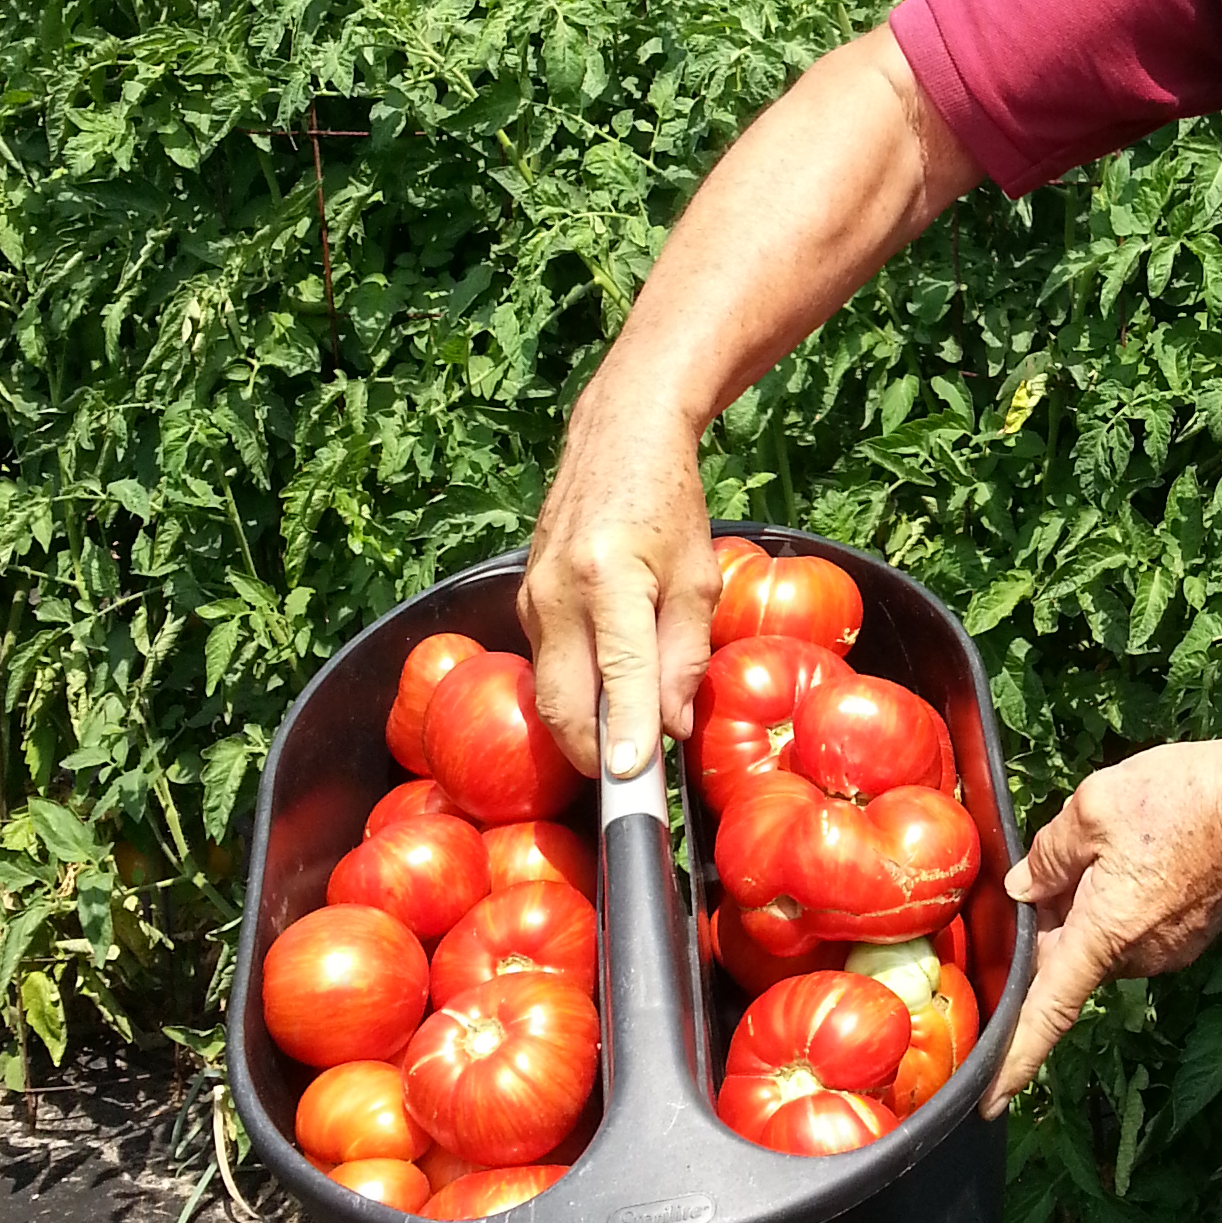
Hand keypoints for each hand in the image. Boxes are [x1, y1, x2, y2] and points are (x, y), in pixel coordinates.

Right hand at [517, 369, 719, 784]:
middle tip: (633, 781)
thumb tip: (670, 727)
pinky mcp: (523, 602)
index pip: (617, 674)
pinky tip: (608, 694)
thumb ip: (685, 653)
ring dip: (585, 726)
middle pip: (562, 702)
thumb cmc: (669, 506)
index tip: (634, 780)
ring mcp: (530, 599)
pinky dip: (576, 691)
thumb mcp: (698, 576)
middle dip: (593, 753)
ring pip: (550, 690)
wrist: (617, 440)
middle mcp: (557, 593)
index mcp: (608, 578)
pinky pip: (547, 665)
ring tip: (628, 740)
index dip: (625, 732)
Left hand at [987, 730, 1221, 1109]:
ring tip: (1110, 841)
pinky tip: (1136, 852)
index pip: (1050, 1010)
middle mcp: (1139, 956)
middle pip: (1069, 957)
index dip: (1016, 1057)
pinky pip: (1132, 930)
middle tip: (1057, 854)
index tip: (990, 1102)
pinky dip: (1117, 901)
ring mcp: (1169, 950)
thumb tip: (1026, 888)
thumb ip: (1049, 854)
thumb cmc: (1185, 798)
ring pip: (1101, 939)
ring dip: (1086, 904)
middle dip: (1050, 918)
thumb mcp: (1095, 807)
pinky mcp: (1189, 936)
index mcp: (1107, 933)